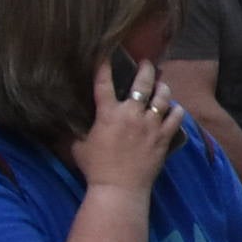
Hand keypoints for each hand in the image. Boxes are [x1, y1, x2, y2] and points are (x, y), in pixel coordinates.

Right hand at [74, 59, 184, 191]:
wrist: (119, 187)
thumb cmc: (95, 168)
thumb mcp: (78, 146)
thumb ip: (76, 130)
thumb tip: (65, 122)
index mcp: (107, 114)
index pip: (104, 84)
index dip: (104, 67)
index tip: (106, 54)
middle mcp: (131, 114)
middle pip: (142, 84)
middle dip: (145, 70)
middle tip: (146, 63)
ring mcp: (151, 124)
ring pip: (163, 97)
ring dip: (163, 88)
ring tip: (162, 84)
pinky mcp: (164, 136)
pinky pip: (176, 116)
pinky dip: (176, 109)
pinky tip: (174, 108)